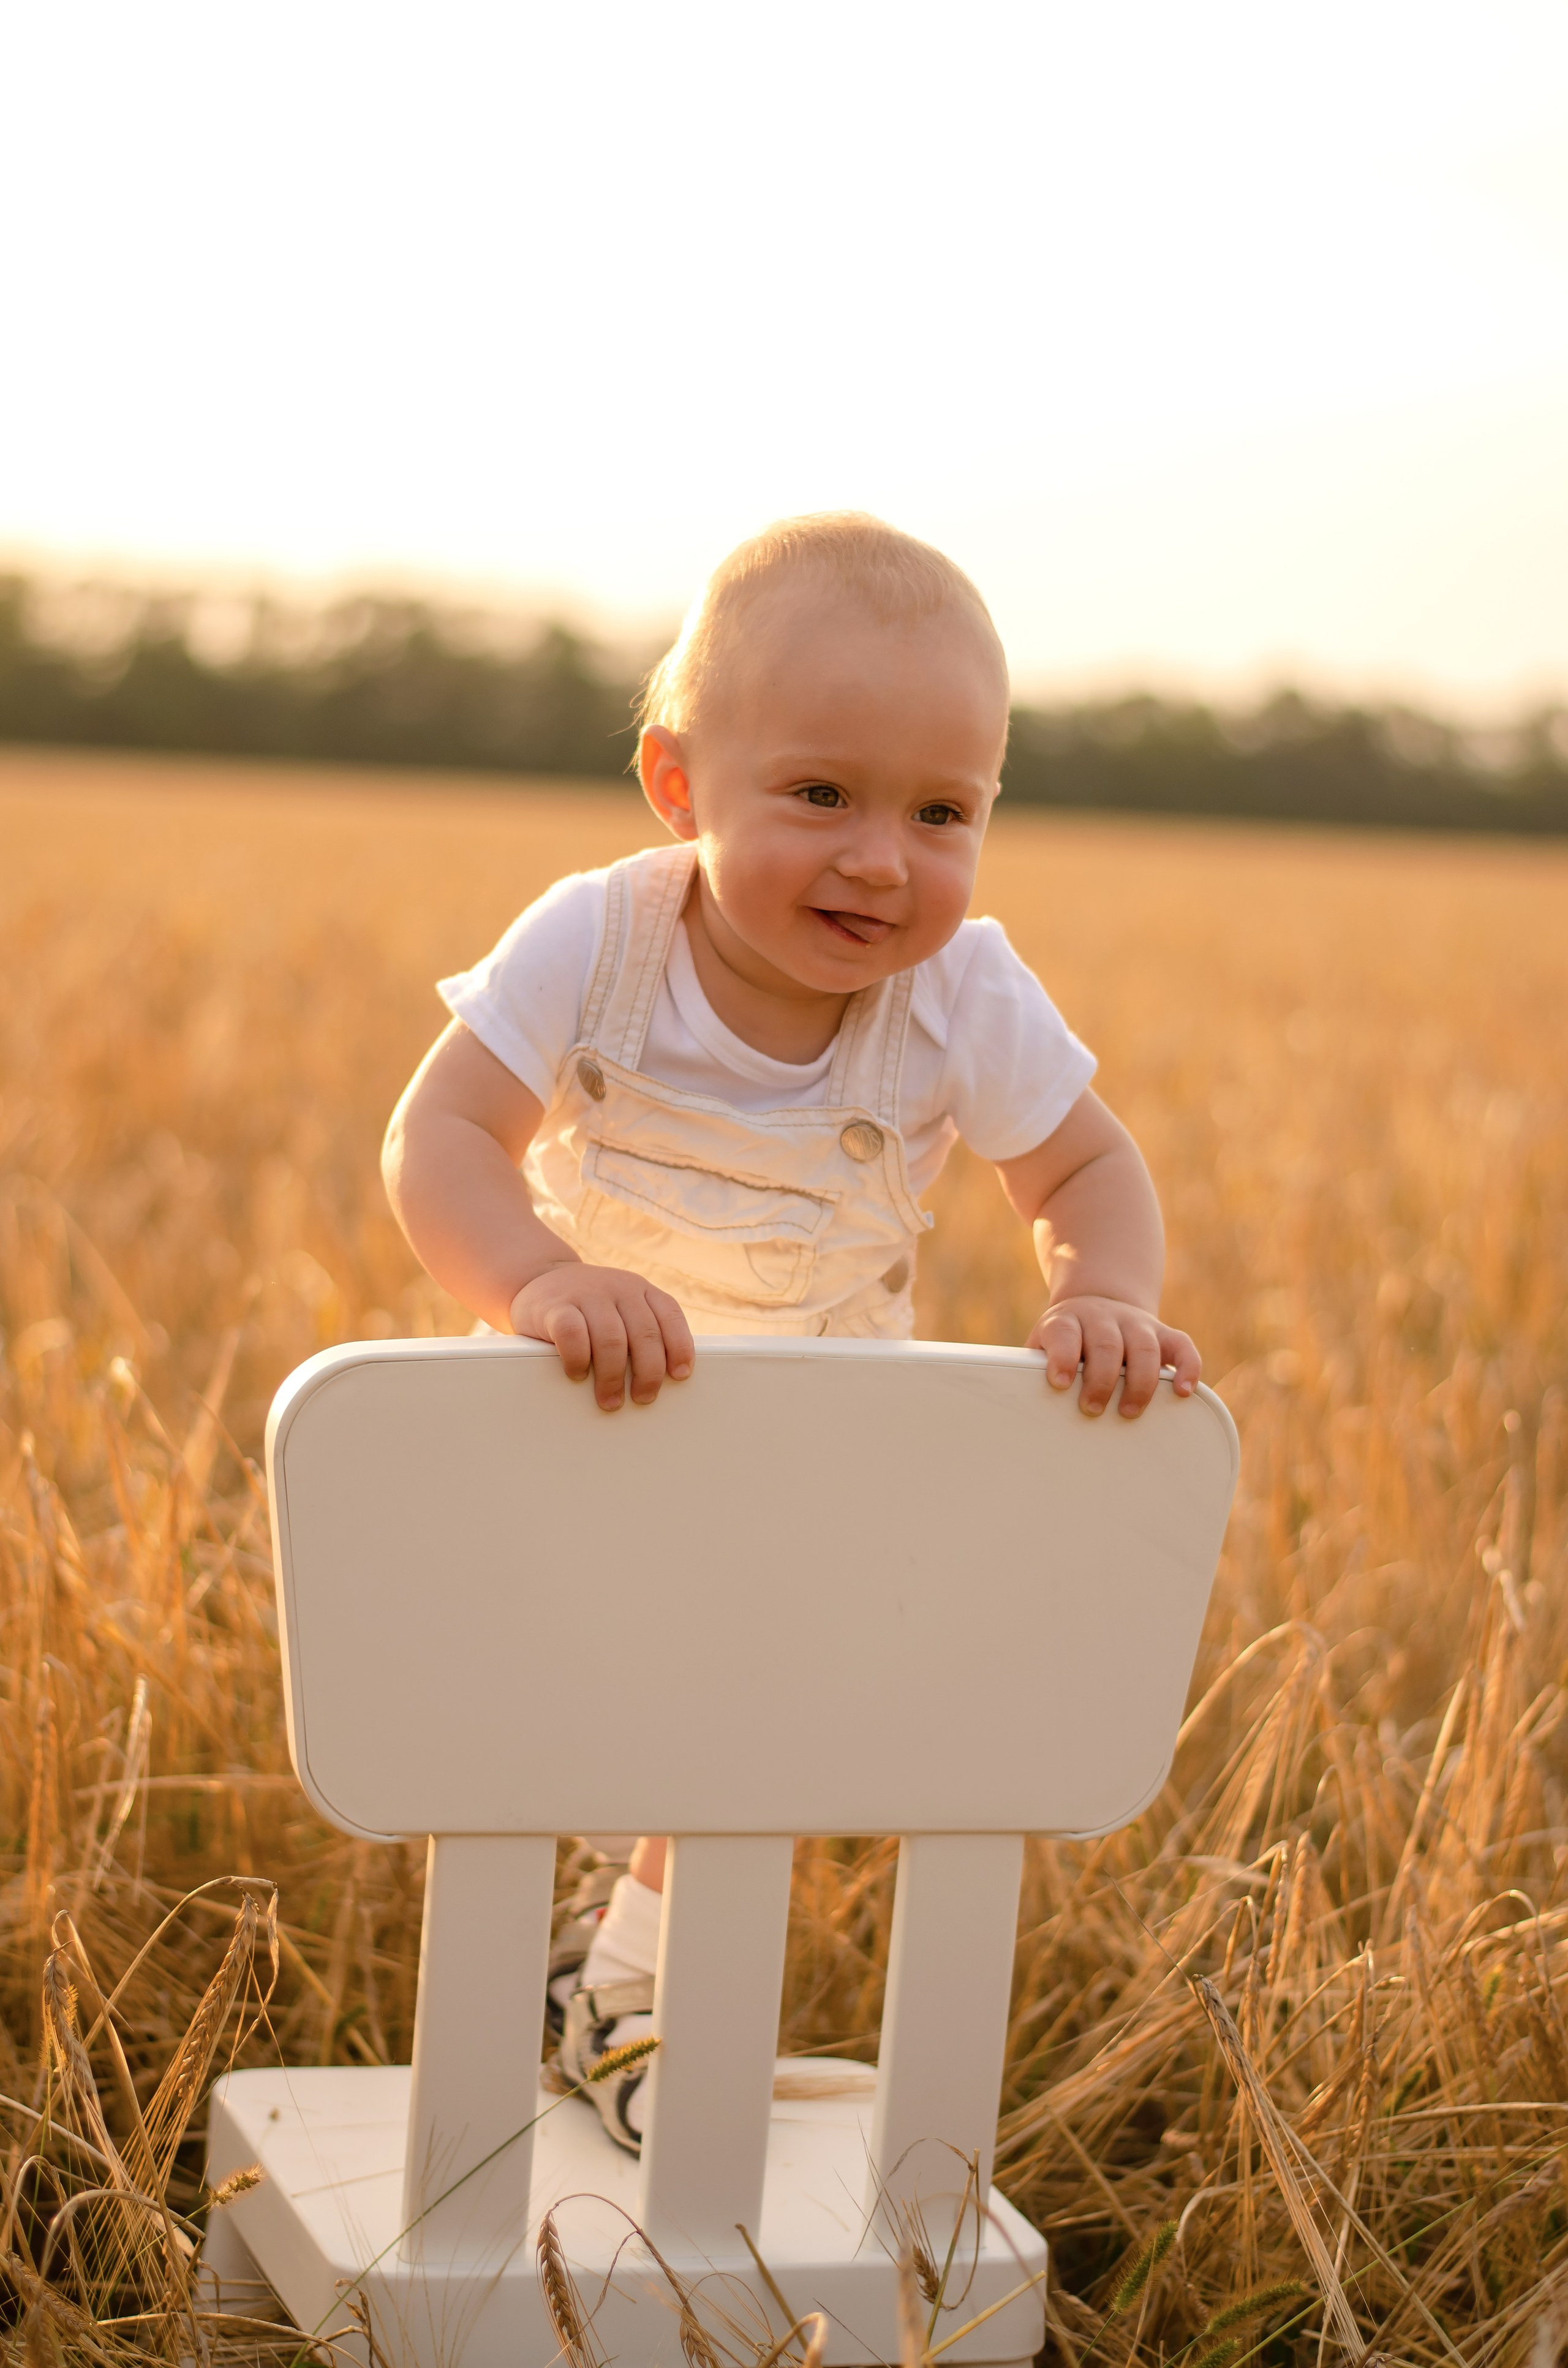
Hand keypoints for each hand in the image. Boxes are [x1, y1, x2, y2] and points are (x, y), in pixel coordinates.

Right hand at [509, 1262, 694, 1410]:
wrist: (539, 1277)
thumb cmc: (588, 1308)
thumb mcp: (621, 1308)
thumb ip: (639, 1331)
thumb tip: (659, 1381)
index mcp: (640, 1290)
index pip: (670, 1316)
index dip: (679, 1348)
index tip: (679, 1376)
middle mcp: (619, 1288)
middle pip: (644, 1334)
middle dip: (648, 1373)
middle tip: (643, 1398)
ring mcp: (587, 1294)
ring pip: (611, 1340)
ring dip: (612, 1377)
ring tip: (610, 1400)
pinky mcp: (556, 1306)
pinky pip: (572, 1336)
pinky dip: (578, 1360)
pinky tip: (578, 1374)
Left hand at [1028, 1295, 1200, 1417]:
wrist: (1095, 1304)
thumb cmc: (1065, 1341)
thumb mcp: (1044, 1346)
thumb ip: (1036, 1369)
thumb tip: (1024, 1410)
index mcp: (1068, 1320)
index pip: (1065, 1333)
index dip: (1062, 1357)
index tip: (1059, 1382)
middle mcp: (1103, 1318)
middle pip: (1106, 1344)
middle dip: (1101, 1380)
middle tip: (1092, 1409)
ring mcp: (1136, 1323)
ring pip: (1144, 1347)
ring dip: (1139, 1382)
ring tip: (1129, 1411)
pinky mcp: (1164, 1333)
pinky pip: (1182, 1346)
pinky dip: (1187, 1368)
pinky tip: (1183, 1391)